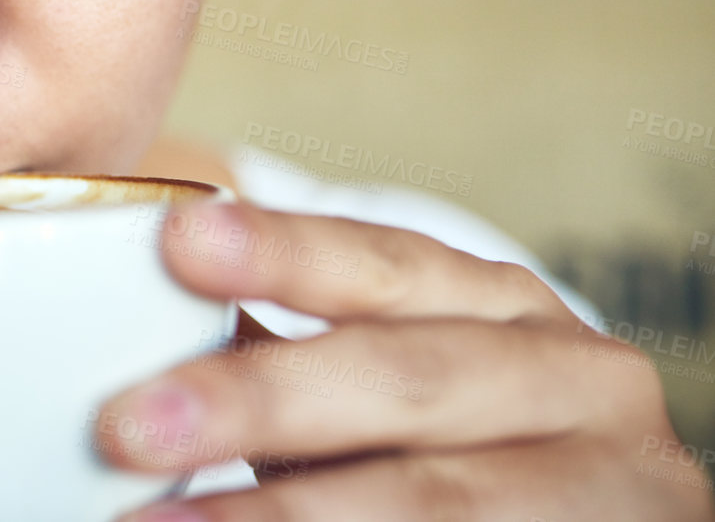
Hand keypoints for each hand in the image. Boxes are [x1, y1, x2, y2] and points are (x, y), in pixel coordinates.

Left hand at [94, 200, 714, 520]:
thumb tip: (130, 332)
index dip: (285, 252)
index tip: (178, 241)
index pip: (386, 264)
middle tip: (127, 426)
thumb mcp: (393, 390)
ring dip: (280, 514)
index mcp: (507, 309)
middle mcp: (575, 381)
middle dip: (260, 400)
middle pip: (402, 379)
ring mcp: (609, 488)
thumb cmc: (454, 458)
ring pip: (431, 500)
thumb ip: (293, 355)